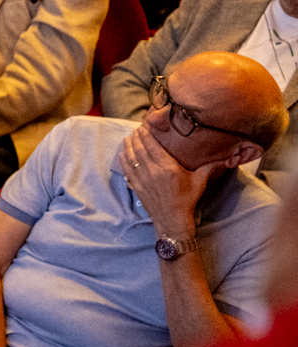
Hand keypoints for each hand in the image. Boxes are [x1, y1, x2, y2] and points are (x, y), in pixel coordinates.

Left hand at [119, 123, 213, 242]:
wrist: (173, 219)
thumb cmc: (187, 199)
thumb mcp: (199, 182)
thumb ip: (209, 168)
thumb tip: (225, 158)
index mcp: (168, 168)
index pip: (153, 147)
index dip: (146, 136)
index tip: (142, 128)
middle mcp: (153, 171)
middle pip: (140, 150)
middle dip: (136, 138)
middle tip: (134, 130)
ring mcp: (143, 179)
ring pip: (132, 158)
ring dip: (128, 147)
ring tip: (127, 138)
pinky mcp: (136, 186)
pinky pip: (127, 170)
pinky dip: (123, 160)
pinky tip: (122, 154)